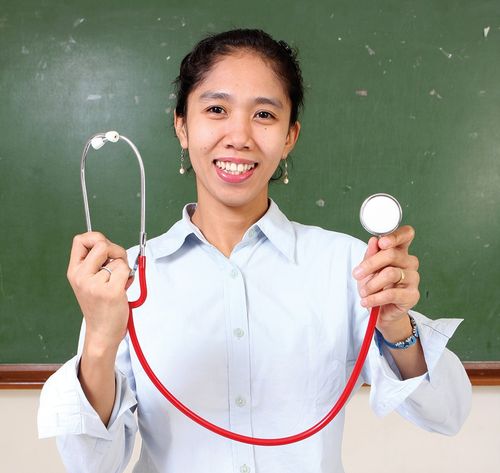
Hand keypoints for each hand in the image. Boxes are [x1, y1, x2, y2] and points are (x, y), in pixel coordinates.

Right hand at [67, 232, 132, 350]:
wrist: (102, 332)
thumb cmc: (100, 305)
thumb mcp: (89, 281)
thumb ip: (96, 263)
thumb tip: (109, 245)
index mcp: (74, 271)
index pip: (80, 240)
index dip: (96, 238)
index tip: (105, 248)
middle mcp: (81, 276)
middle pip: (102, 244)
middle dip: (116, 250)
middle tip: (118, 264)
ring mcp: (95, 284)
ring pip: (118, 259)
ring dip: (123, 268)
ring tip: (118, 282)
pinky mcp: (111, 292)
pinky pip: (125, 270)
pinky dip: (129, 277)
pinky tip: (123, 288)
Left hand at [352, 226, 419, 328]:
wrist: (379, 311)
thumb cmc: (374, 286)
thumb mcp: (367, 269)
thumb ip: (371, 255)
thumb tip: (374, 241)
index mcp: (400, 251)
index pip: (406, 235)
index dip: (396, 236)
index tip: (381, 242)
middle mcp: (409, 263)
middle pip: (392, 254)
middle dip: (370, 264)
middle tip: (357, 274)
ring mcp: (413, 278)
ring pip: (391, 273)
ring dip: (371, 284)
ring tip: (363, 292)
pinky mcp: (412, 295)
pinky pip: (391, 294)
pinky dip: (375, 298)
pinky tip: (366, 301)